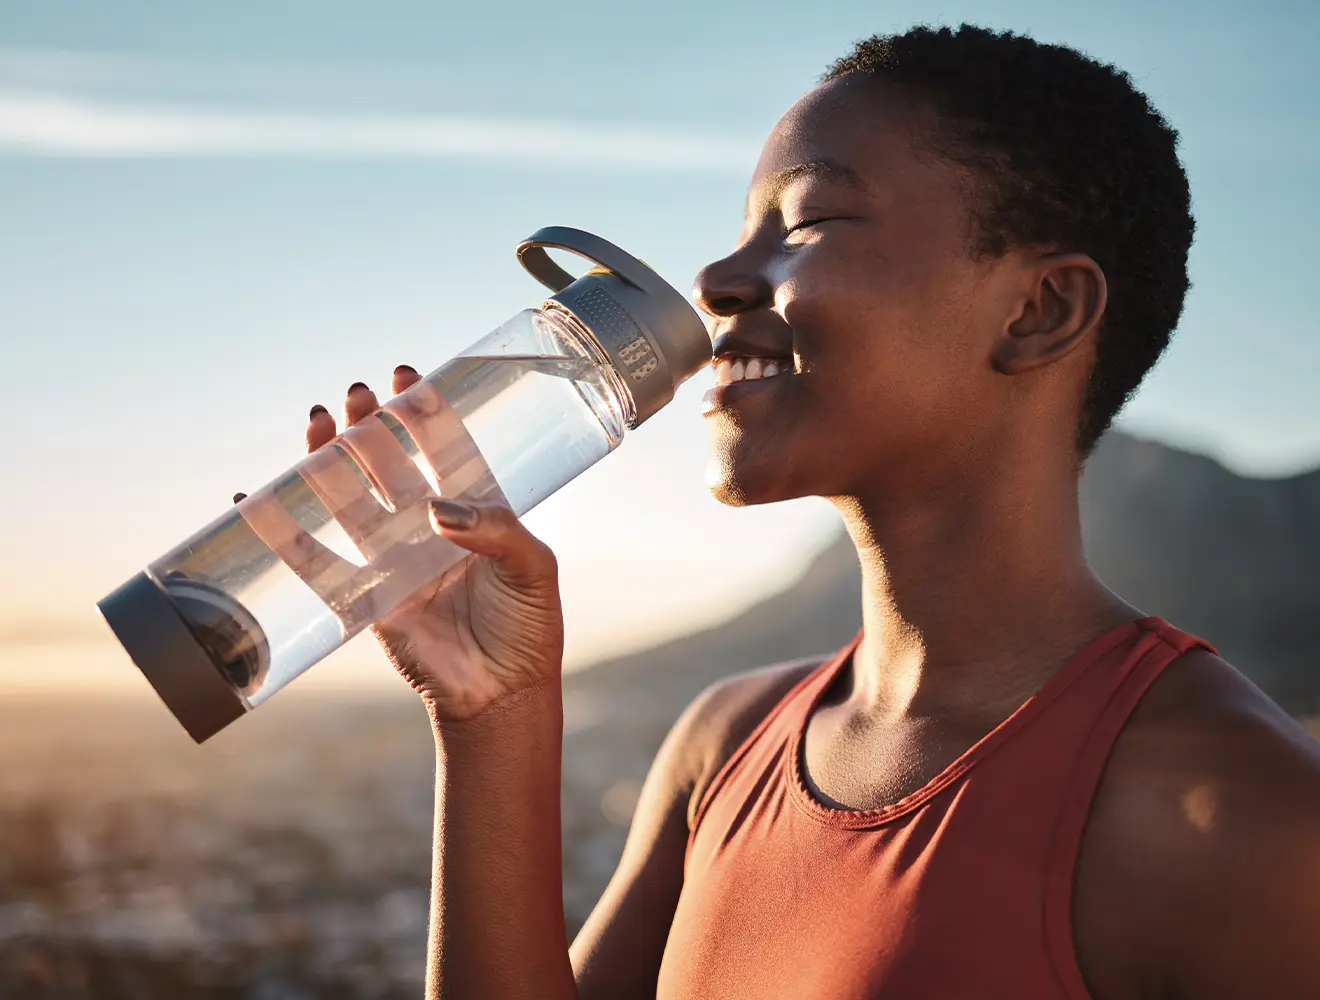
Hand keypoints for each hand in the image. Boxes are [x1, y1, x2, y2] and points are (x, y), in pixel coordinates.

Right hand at [235, 365, 564, 722]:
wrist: (504, 693)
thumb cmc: (530, 627)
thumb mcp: (534, 568)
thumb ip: (496, 532)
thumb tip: (437, 510)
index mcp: (475, 512)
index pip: (444, 450)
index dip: (424, 415)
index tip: (407, 379)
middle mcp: (429, 528)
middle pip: (389, 466)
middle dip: (371, 428)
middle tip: (357, 395)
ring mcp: (393, 559)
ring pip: (350, 500)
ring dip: (329, 462)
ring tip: (316, 420)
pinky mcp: (365, 598)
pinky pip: (316, 562)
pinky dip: (282, 533)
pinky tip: (255, 498)